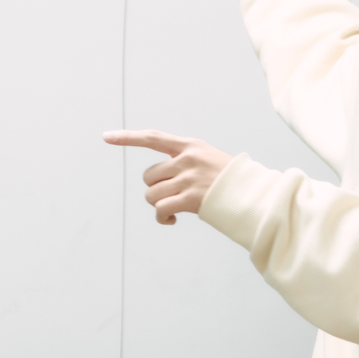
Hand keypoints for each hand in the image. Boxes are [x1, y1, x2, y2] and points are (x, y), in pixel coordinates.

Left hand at [103, 131, 232, 223]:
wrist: (252, 194)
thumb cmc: (229, 180)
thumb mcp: (208, 159)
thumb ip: (183, 161)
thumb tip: (155, 181)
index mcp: (190, 146)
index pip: (153, 138)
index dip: (128, 138)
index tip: (106, 137)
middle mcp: (187, 159)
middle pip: (149, 176)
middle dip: (156, 189)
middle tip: (172, 196)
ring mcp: (188, 178)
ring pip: (152, 195)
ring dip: (159, 205)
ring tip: (173, 209)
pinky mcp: (190, 198)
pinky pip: (161, 210)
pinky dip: (162, 218)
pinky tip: (172, 220)